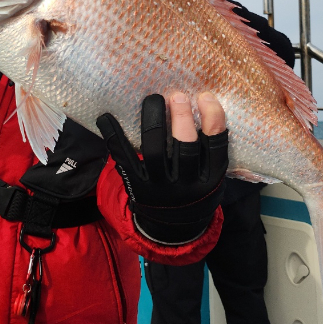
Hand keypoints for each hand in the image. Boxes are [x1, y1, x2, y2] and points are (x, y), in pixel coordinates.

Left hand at [96, 92, 227, 242]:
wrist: (172, 228)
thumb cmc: (194, 189)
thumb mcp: (211, 176)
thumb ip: (209, 149)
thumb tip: (200, 103)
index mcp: (211, 179)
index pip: (216, 146)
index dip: (213, 119)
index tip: (204, 96)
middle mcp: (186, 184)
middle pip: (186, 148)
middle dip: (182, 118)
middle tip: (177, 95)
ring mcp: (160, 186)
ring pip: (155, 151)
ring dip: (153, 122)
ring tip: (154, 100)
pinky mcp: (137, 185)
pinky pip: (124, 158)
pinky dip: (114, 136)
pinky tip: (106, 117)